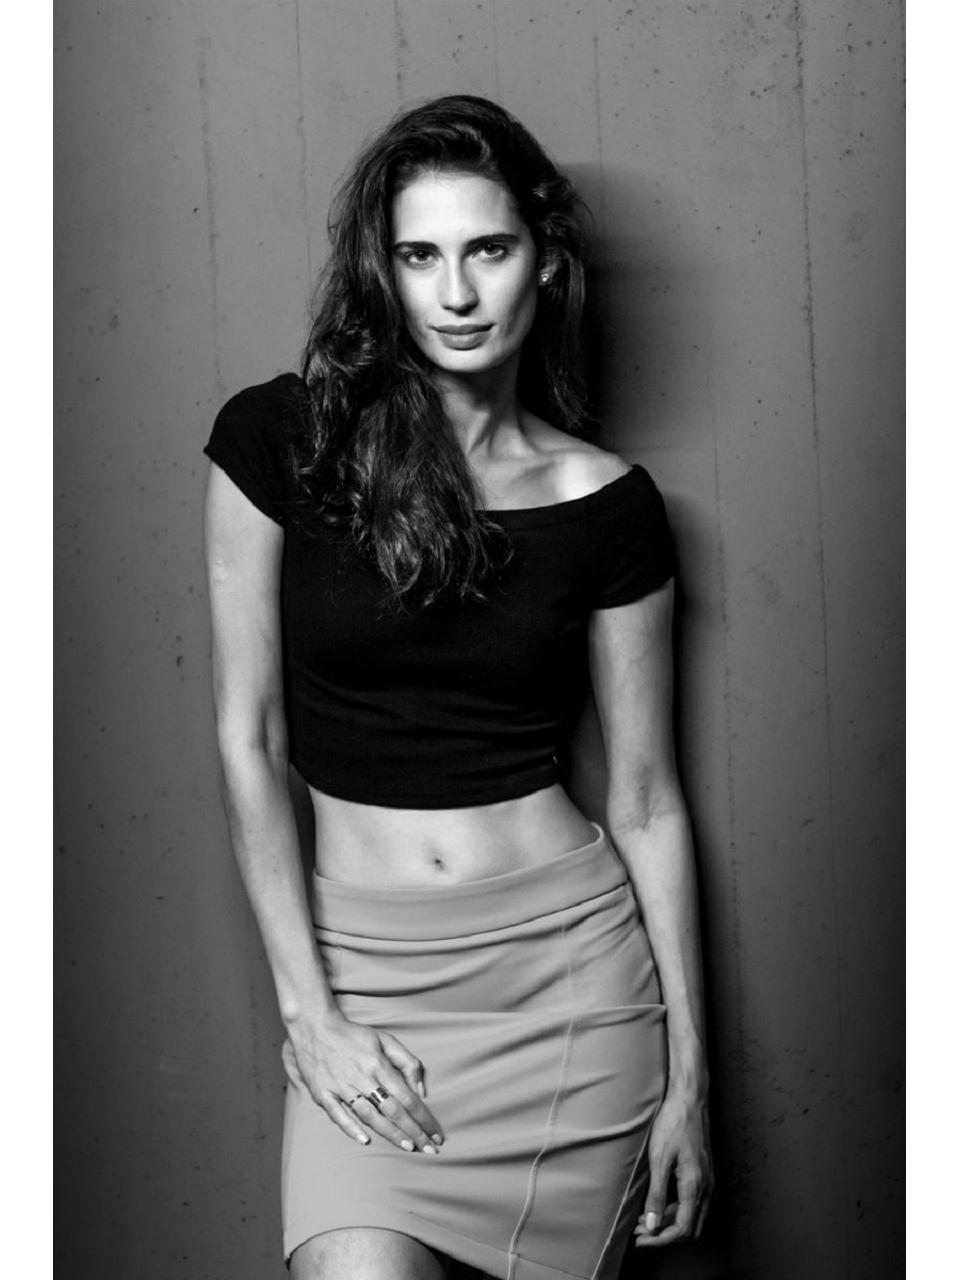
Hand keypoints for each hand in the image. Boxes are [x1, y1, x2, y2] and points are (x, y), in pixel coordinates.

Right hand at [282, 1010, 444, 1153]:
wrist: (314, 1026)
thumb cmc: (353, 1035)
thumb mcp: (384, 1039)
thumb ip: (406, 1062)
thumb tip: (421, 1090)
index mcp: (378, 1063)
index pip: (407, 1096)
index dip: (423, 1117)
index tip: (435, 1134)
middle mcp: (361, 1076)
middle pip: (392, 1109)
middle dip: (413, 1131)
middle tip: (429, 1149)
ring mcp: (340, 1086)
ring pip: (369, 1115)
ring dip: (389, 1133)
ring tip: (407, 1147)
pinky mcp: (322, 1093)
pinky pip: (338, 1114)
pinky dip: (351, 1128)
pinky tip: (364, 1141)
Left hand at [634, 1089, 711, 1246]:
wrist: (689, 1099)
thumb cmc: (674, 1123)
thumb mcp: (659, 1159)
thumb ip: (656, 1194)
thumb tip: (651, 1224)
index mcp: (695, 1186)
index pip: (682, 1229)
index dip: (661, 1239)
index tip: (641, 1240)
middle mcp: (706, 1188)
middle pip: (690, 1228)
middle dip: (665, 1235)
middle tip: (640, 1234)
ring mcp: (707, 1181)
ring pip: (691, 1216)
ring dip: (668, 1223)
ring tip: (643, 1221)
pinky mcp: (703, 1174)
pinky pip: (692, 1202)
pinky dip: (674, 1210)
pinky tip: (656, 1205)